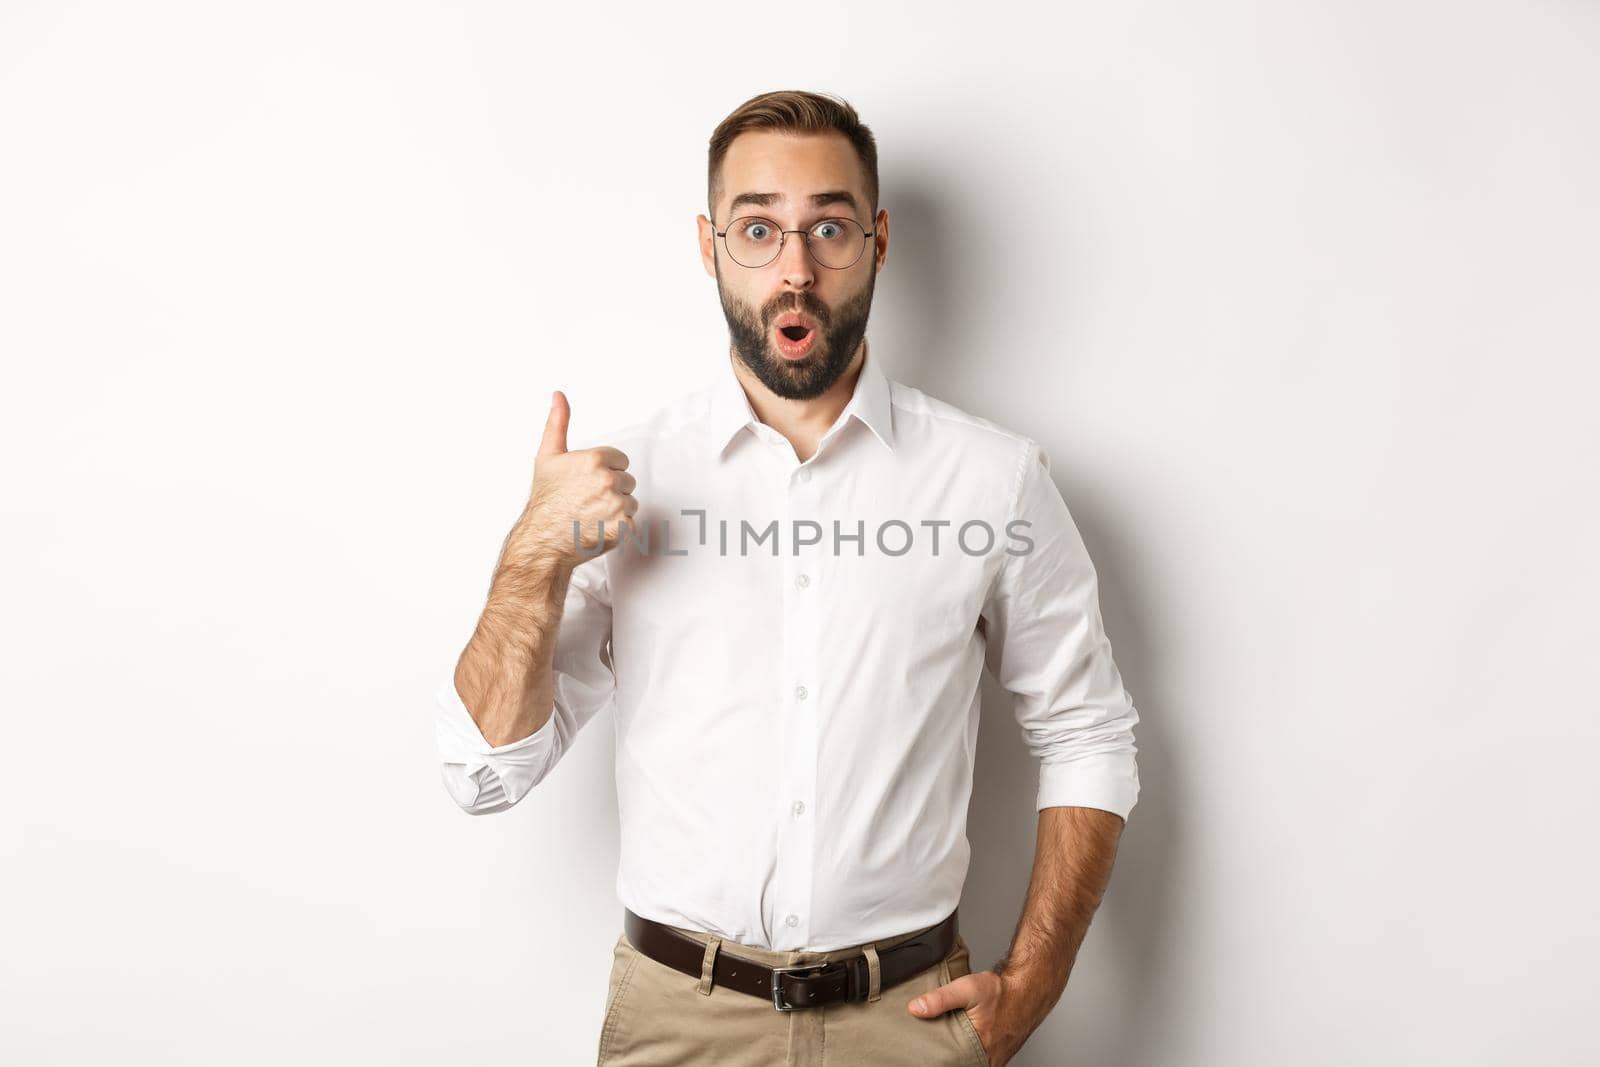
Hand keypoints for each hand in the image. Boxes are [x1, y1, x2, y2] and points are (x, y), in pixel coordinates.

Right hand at [507, 391, 637, 571]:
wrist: (543, 539)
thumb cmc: (545, 499)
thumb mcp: (548, 456)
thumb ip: (558, 423)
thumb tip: (558, 395)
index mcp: (595, 459)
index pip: (620, 461)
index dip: (605, 472)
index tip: (586, 484)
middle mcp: (608, 480)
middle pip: (627, 481)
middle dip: (612, 491)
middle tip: (587, 501)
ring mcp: (617, 505)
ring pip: (631, 502)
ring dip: (617, 511)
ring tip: (592, 516)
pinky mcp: (624, 527)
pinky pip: (633, 524)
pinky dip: (620, 530)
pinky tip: (599, 529)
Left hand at [909, 967, 1034, 1065]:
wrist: (1027, 990)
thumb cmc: (1001, 992)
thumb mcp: (967, 989)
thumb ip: (940, 999)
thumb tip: (916, 1008)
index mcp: (979, 1050)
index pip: (953, 1065)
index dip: (940, 1060)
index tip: (926, 1055)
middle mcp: (988, 1059)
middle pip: (960, 1065)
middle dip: (947, 1058)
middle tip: (934, 1048)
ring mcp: (994, 1059)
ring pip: (970, 1064)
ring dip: (958, 1057)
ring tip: (947, 1044)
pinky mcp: (997, 1055)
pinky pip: (979, 1060)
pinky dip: (969, 1054)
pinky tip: (962, 1044)